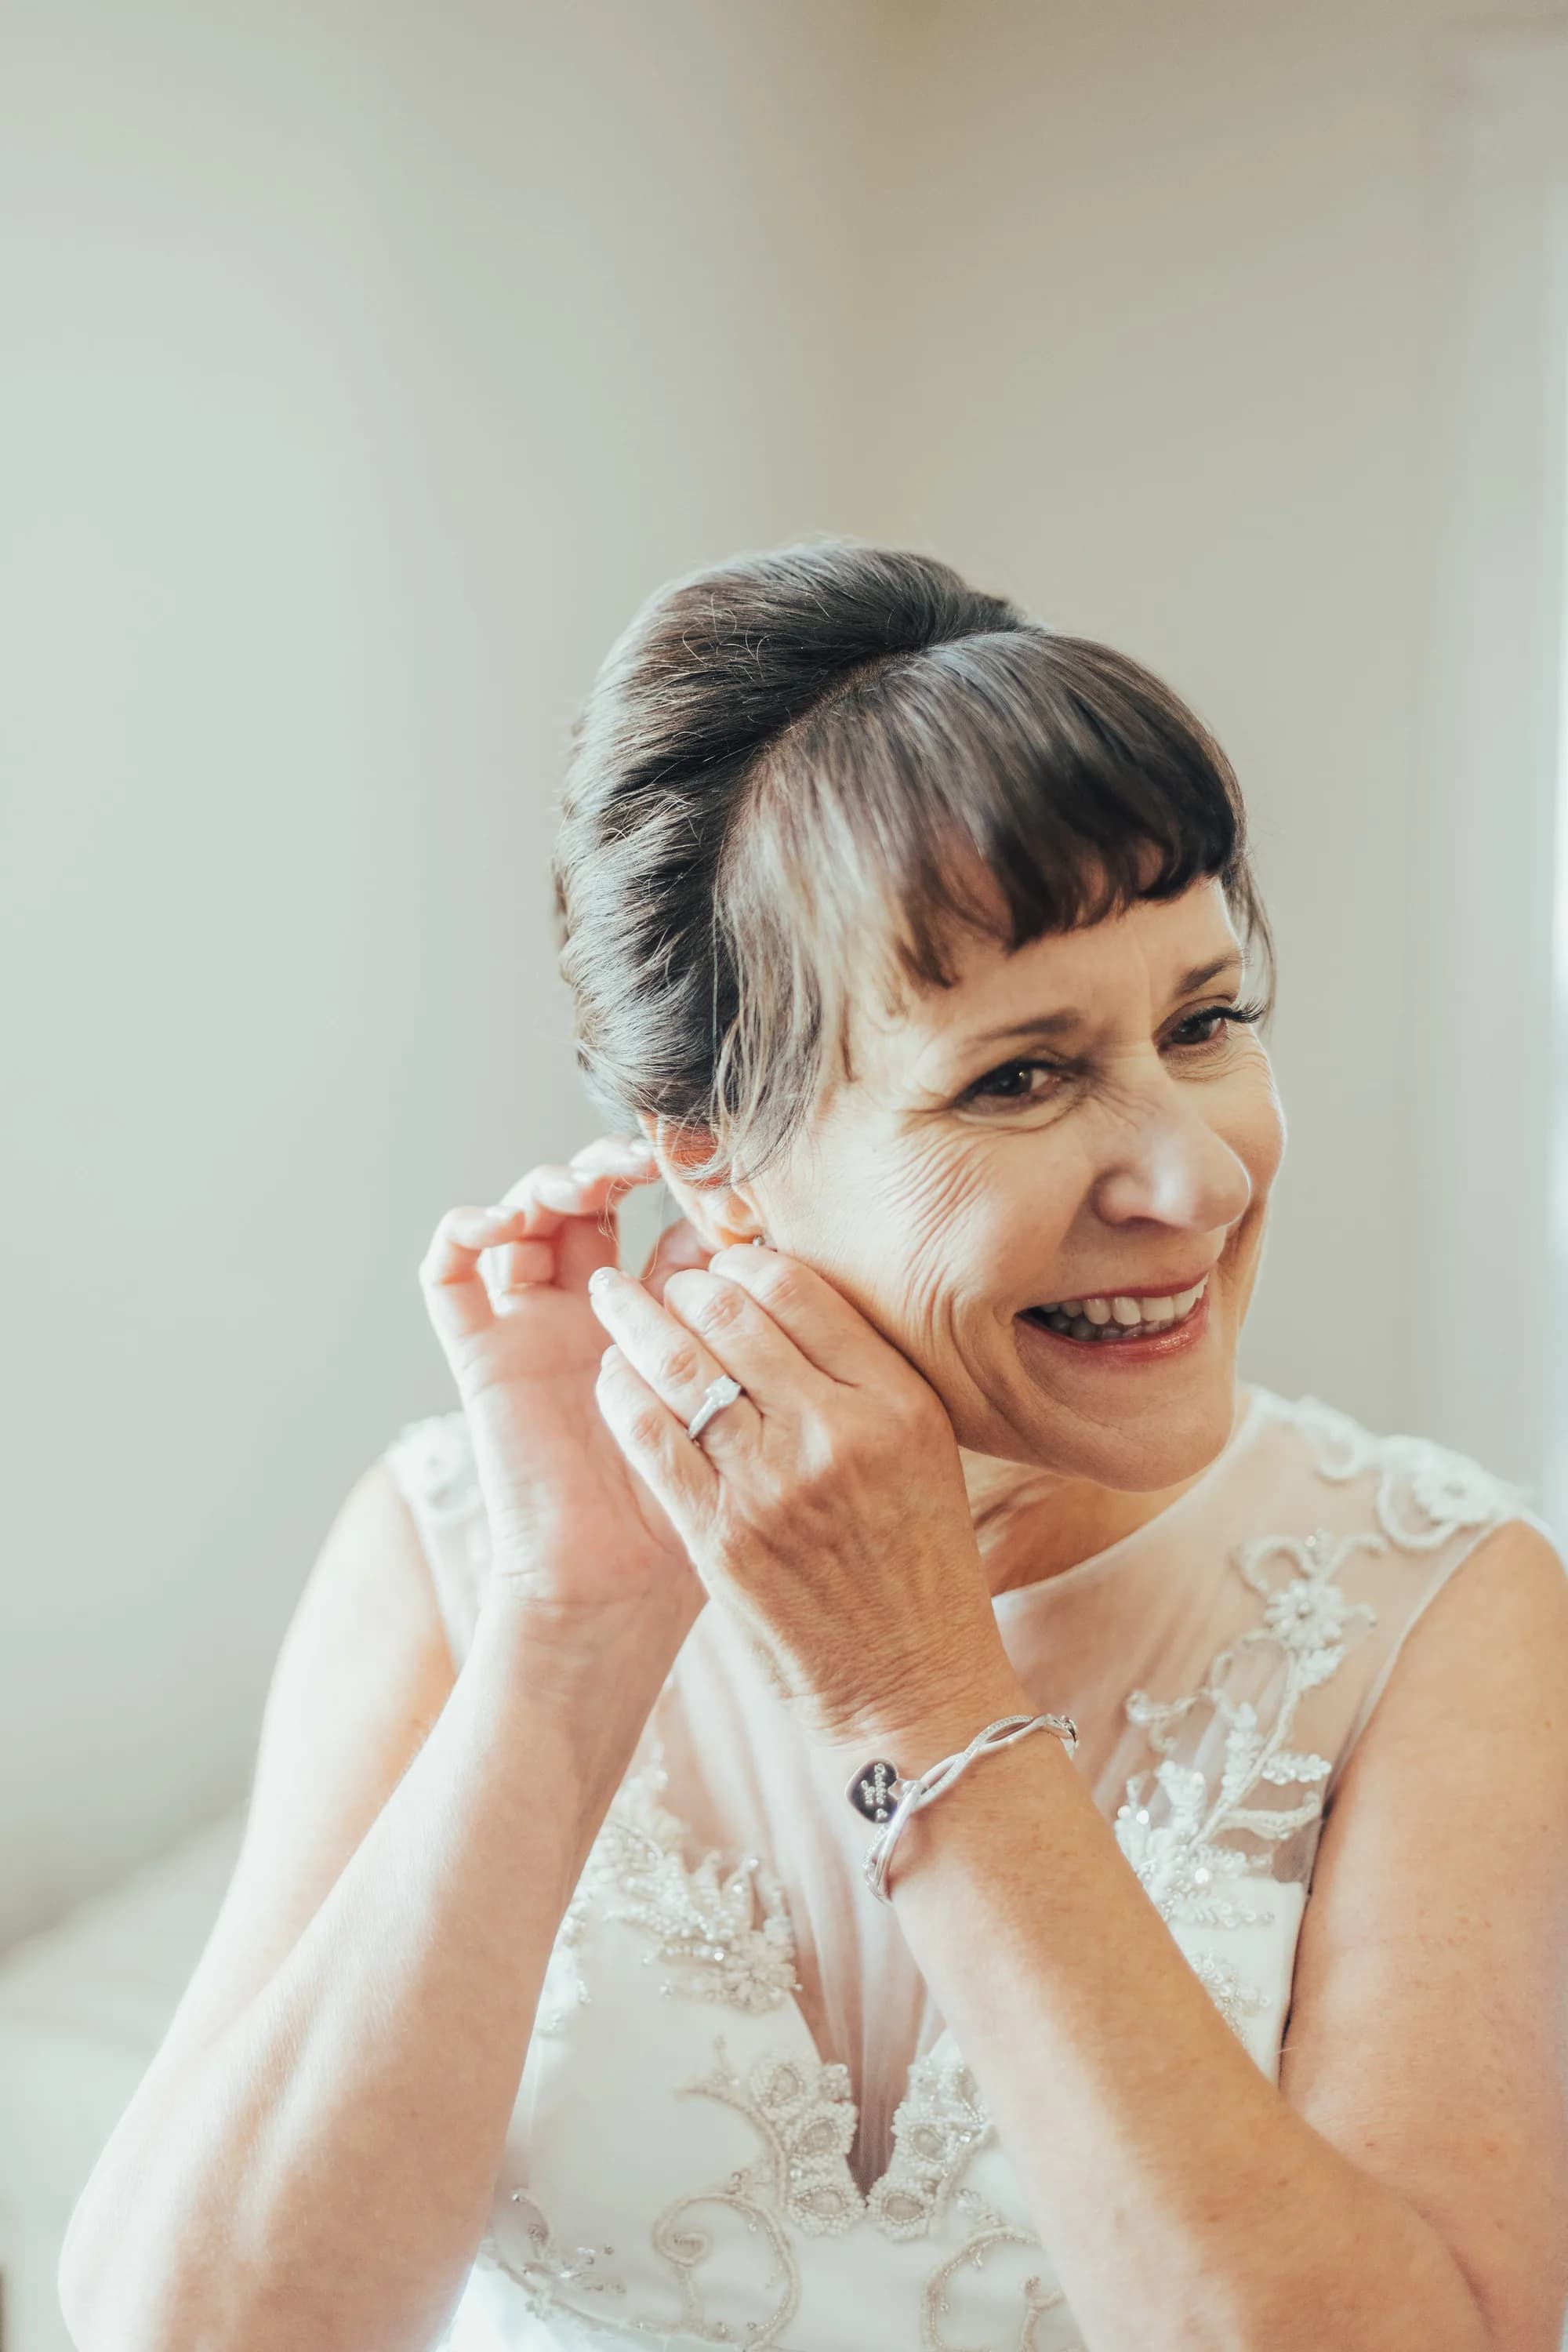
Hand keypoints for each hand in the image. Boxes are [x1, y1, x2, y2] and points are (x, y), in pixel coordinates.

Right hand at [416, 1137, 716, 1646]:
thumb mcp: (733, 1411)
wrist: (614, 1595)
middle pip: (589, 1205)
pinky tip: (499, 1223)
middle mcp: (589, 1318)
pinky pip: (447, 1275)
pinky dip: (463, 1231)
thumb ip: (749, 1337)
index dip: (686, 1193)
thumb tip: (780, 1245)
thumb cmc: (690, 1518)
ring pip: (521, 1221)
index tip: (721, 1176)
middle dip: (610, 1168)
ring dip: (544, 1186)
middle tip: (639, 1161)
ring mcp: (531, 1330)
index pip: (665, 1228)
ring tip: (580, 1188)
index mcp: (659, 1327)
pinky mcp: (481, 1355)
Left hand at [584, 1244, 1017, 1747]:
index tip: (722, 1262)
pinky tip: (610, 1376)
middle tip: (661, 1277)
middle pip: (732, 1316)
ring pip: (680, 1368)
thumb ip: (862, 1376)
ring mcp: (772, 1485)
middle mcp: (836, 1433)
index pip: (799, 1291)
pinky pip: (651, 1440)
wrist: (910, 1682)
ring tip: (613, 1301)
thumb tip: (779, 1298)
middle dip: (682, 1284)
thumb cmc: (920, 1563)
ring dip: (634, 1323)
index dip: (744, 1262)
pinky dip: (620, 1396)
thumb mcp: (923, 1451)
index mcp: (896, 1402)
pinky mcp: (720, 1537)